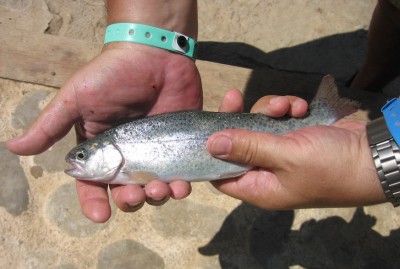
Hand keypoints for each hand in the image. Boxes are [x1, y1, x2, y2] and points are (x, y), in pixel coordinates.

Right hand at [6, 43, 201, 221]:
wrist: (156, 54)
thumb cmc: (112, 75)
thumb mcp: (77, 98)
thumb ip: (50, 125)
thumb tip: (13, 148)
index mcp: (99, 149)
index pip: (92, 184)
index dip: (93, 202)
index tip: (100, 216)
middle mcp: (126, 156)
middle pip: (125, 192)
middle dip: (129, 201)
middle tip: (135, 195)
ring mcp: (154, 152)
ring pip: (153, 189)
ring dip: (156, 197)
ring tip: (161, 190)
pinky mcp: (177, 147)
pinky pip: (179, 175)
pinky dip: (180, 186)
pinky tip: (181, 185)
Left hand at [208, 91, 385, 208]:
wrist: (374, 154)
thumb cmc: (330, 166)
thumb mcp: (285, 156)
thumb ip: (247, 148)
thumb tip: (210, 145)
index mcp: (259, 187)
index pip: (221, 174)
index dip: (211, 153)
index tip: (207, 126)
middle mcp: (267, 172)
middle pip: (238, 143)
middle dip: (239, 118)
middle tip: (234, 96)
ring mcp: (282, 153)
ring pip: (259, 125)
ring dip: (270, 110)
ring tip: (288, 106)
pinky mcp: (295, 136)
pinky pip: (280, 119)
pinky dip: (288, 110)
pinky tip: (301, 107)